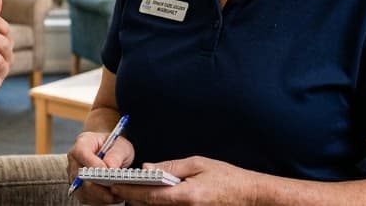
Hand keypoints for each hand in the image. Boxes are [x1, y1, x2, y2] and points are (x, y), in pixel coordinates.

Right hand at [67, 131, 134, 204]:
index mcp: (83, 143)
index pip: (81, 153)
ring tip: (116, 195)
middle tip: (114, 188)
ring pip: (81, 189)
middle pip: (78, 175)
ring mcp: (75, 175)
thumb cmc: (116, 148)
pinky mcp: (79, 187)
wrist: (115, 155)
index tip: (107, 173)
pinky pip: (86, 197)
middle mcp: (75, 159)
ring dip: (99, 195)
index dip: (92, 164)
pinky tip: (112, 197)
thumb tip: (110, 167)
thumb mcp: (121, 146)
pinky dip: (99, 200)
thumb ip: (116, 155)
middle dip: (97, 184)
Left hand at [113, 156, 254, 204]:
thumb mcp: (198, 164)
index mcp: (187, 196)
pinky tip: (150, 198)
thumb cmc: (226, 177)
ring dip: (144, 203)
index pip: (150, 196)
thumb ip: (170, 166)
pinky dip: (157, 205)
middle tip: (117, 188)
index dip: (130, 191)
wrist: (250, 196)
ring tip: (130, 192)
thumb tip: (147, 167)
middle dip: (133, 198)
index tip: (115, 185)